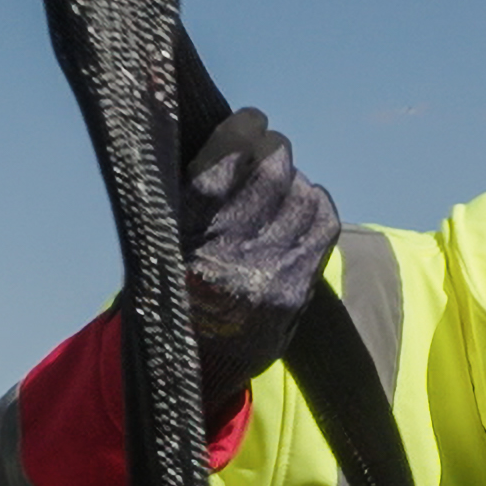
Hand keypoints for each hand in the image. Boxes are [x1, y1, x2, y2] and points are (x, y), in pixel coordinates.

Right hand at [178, 108, 338, 428]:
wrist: (187, 364)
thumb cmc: (170, 284)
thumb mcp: (161, 232)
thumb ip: (192, 183)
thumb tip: (235, 129)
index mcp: (186, 224)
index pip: (233, 149)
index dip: (247, 126)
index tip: (250, 122)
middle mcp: (229, 246)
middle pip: (272, 165)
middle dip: (272, 150)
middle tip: (267, 150)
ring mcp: (267, 271)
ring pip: (302, 192)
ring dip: (294, 181)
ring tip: (280, 189)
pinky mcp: (295, 291)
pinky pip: (324, 225)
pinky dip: (316, 208)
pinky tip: (301, 210)